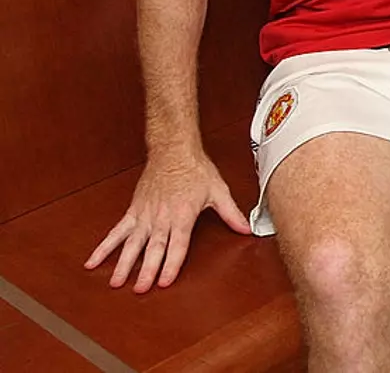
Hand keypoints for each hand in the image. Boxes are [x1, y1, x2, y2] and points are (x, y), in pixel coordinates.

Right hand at [85, 152, 248, 292]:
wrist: (173, 150)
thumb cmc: (196, 169)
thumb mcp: (219, 191)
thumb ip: (231, 213)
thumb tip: (247, 229)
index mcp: (183, 215)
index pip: (178, 245)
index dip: (171, 264)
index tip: (164, 281)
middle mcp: (161, 218)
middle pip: (153, 249)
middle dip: (146, 271)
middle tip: (140, 290)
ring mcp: (145, 215)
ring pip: (132, 244)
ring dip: (123, 264)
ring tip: (116, 283)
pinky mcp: (133, 211)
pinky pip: (117, 231)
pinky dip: (104, 247)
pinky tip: (93, 261)